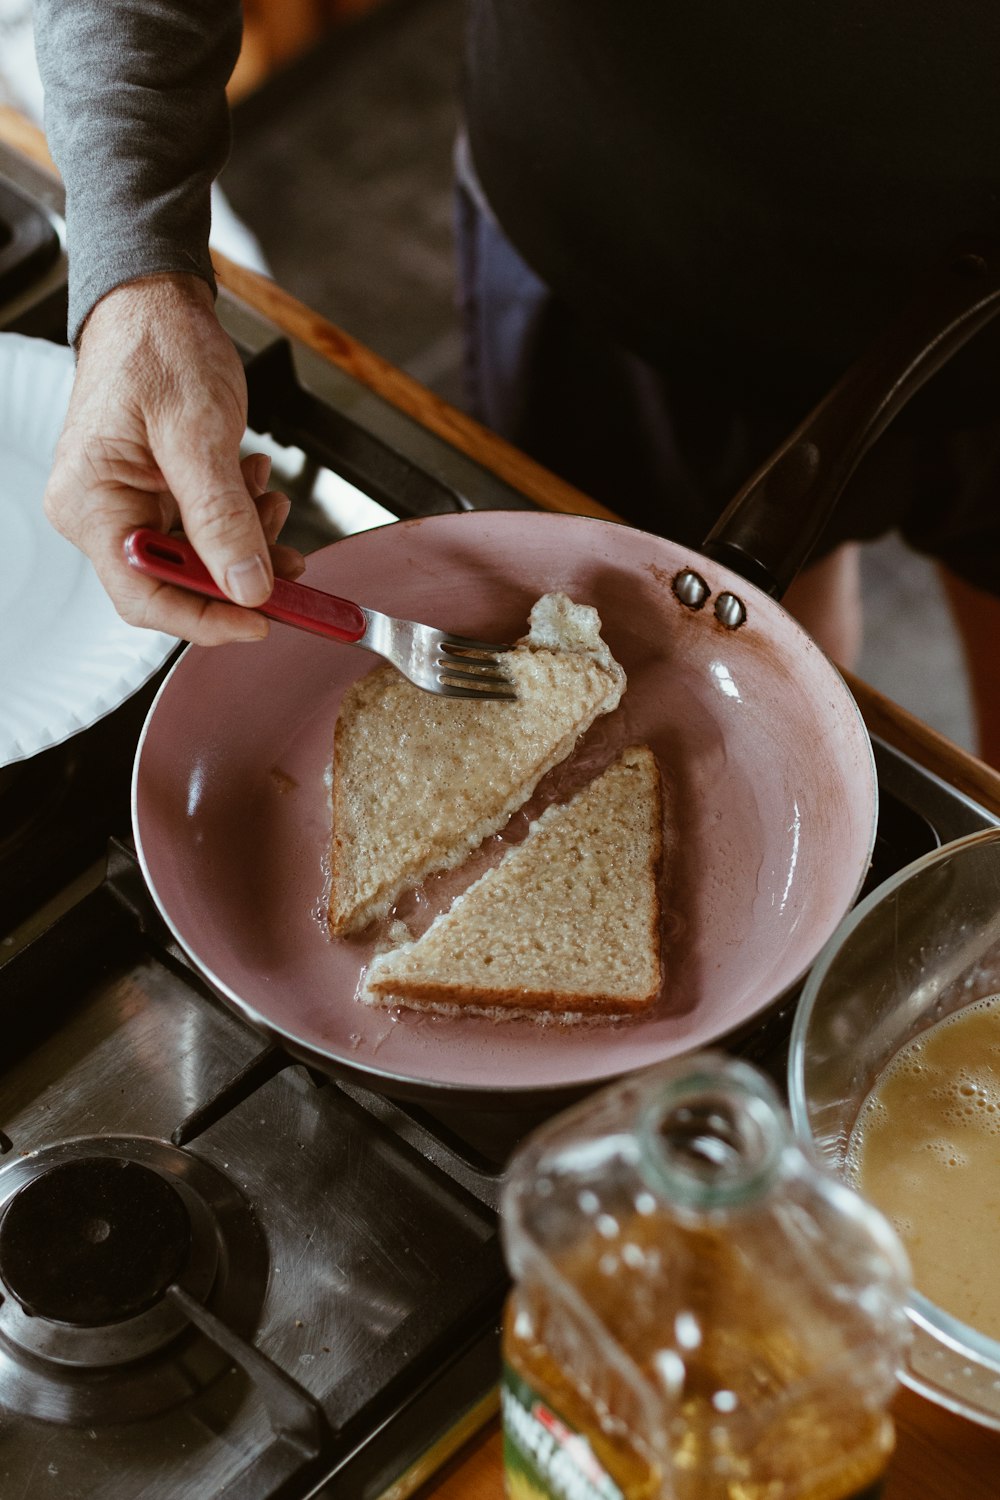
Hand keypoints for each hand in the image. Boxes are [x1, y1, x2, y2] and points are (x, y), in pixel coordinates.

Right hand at [42, 273, 303, 643]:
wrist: (156, 302)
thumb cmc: (159, 345)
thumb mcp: (199, 432)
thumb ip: (223, 516)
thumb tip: (246, 586)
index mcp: (91, 503)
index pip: (144, 596)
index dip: (206, 620)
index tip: (263, 620)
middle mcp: (99, 513)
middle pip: (174, 583)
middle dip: (237, 574)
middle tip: (287, 559)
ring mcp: (124, 506)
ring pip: (196, 559)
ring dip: (246, 543)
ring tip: (274, 504)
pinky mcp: (152, 495)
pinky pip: (200, 531)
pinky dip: (239, 520)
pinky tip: (257, 489)